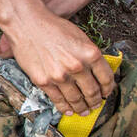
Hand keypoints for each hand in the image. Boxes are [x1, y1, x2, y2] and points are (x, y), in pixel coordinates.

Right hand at [0, 11, 114, 115]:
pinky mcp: (44, 81)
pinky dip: (65, 108)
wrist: (27, 25)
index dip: (108, 89)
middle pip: (92, 91)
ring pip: (76, 99)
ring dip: (82, 107)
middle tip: (96, 104)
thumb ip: (90, 56)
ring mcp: (60, 76)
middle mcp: (77, 66)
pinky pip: (58, 99)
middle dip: (96, 101)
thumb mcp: (80, 38)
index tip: (107, 93)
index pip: (106, 78)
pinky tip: (69, 110)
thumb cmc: (53, 28)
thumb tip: (97, 73)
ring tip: (84, 111)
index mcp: (91, 54)